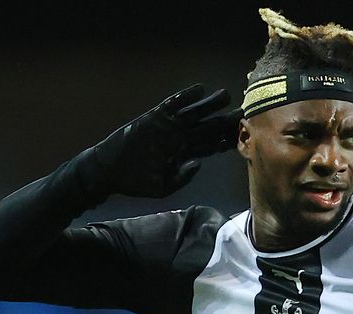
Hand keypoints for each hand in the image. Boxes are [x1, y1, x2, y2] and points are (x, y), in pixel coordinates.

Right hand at [84, 84, 241, 197]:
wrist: (109, 171)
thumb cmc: (136, 182)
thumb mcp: (163, 186)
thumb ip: (182, 177)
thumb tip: (198, 162)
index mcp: (185, 154)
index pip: (211, 145)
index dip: (226, 140)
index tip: (243, 135)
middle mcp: (180, 138)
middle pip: (208, 127)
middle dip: (225, 120)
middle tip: (243, 111)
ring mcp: (168, 126)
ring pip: (194, 113)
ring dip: (209, 104)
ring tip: (225, 95)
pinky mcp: (154, 117)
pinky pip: (172, 104)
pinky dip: (185, 97)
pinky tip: (199, 89)